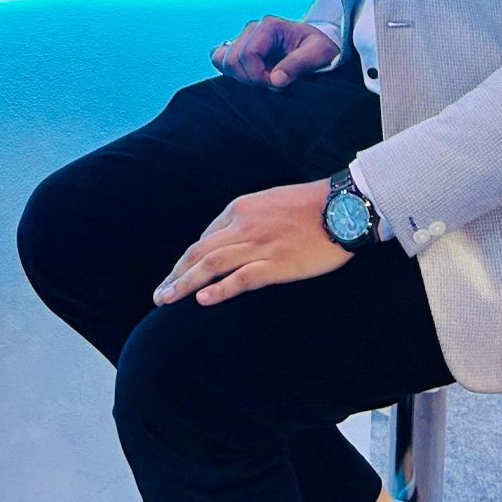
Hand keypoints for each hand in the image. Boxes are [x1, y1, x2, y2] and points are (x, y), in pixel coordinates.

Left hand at [154, 180, 348, 306]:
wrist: (341, 206)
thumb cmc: (310, 204)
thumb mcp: (270, 201)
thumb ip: (249, 217)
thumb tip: (232, 238)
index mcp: (240, 208)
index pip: (205, 238)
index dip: (187, 261)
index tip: (178, 276)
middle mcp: (243, 225)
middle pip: (199, 252)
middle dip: (176, 274)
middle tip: (159, 294)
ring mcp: (259, 245)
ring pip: (211, 265)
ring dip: (185, 284)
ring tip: (166, 300)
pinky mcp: (276, 264)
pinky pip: (241, 278)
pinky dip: (219, 289)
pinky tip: (202, 300)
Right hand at [210, 15, 338, 87]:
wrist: (320, 42)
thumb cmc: (321, 46)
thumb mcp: (318, 53)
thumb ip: (297, 65)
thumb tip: (275, 80)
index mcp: (269, 26)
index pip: (248, 54)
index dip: (259, 75)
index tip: (277, 84)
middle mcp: (252, 28)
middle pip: (232, 59)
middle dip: (251, 79)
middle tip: (273, 84)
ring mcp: (244, 37)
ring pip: (222, 60)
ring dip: (240, 77)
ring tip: (263, 80)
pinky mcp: (240, 47)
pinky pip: (220, 58)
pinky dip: (231, 72)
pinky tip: (252, 76)